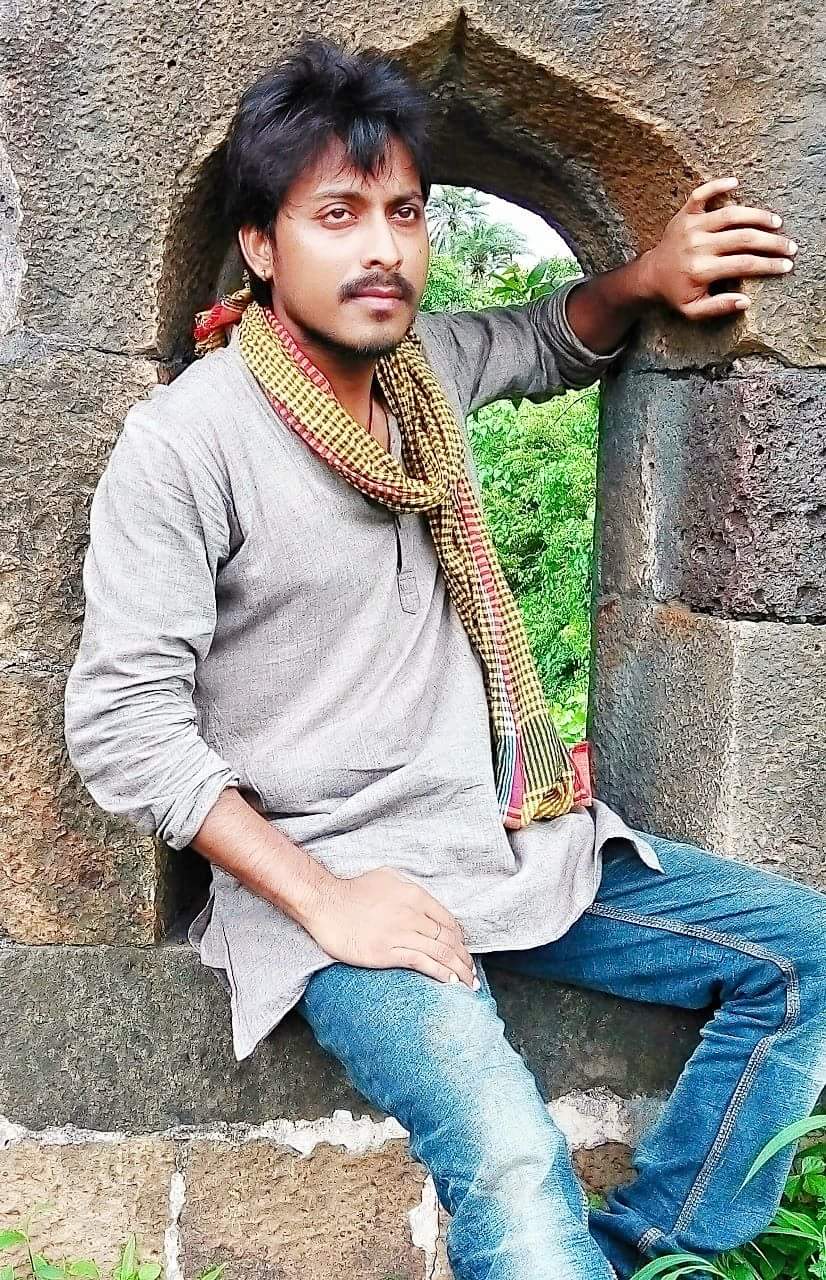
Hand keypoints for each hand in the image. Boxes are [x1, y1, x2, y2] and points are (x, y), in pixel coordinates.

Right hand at [306, 866, 479, 989]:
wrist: (325, 904)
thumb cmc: (353, 891)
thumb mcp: (387, 877)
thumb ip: (408, 888)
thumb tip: (423, 901)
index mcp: (415, 895)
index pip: (448, 921)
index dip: (460, 940)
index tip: (464, 952)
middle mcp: (412, 914)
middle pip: (448, 939)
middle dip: (464, 958)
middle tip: (471, 973)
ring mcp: (400, 933)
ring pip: (440, 953)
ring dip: (458, 970)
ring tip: (467, 983)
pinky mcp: (388, 952)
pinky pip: (422, 963)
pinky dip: (440, 973)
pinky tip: (450, 982)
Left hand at [641, 176, 797, 319]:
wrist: (650, 275)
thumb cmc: (676, 293)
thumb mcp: (694, 310)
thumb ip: (719, 307)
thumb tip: (745, 302)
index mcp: (701, 270)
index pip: (744, 264)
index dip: (768, 265)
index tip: (786, 265)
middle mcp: (698, 245)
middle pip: (743, 238)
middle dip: (771, 242)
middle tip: (789, 246)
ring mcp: (691, 227)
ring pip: (730, 215)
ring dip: (756, 216)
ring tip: (776, 222)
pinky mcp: (685, 214)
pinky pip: (701, 194)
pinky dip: (717, 185)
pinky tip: (736, 182)